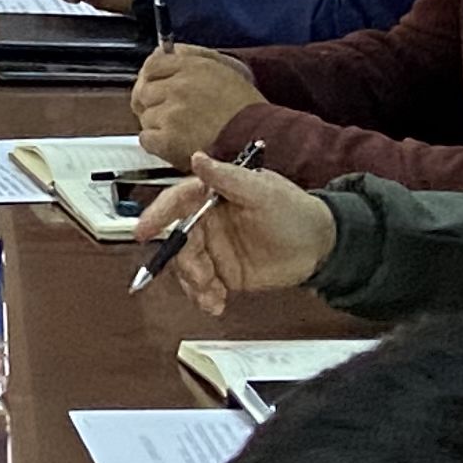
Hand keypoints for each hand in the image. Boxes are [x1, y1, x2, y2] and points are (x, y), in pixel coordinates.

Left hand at [134, 44, 265, 165]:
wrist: (258, 141)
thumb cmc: (247, 109)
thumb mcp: (226, 69)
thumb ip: (193, 56)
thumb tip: (163, 50)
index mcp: (192, 67)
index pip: (153, 64)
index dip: (151, 76)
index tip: (156, 86)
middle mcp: (178, 87)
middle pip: (143, 91)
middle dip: (152, 102)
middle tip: (167, 113)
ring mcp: (171, 114)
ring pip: (145, 116)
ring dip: (157, 124)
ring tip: (181, 130)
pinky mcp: (168, 140)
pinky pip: (146, 138)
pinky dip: (156, 143)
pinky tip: (175, 143)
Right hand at [150, 154, 338, 315]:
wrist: (320, 246)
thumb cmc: (294, 210)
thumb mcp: (261, 190)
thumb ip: (226, 177)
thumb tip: (197, 158)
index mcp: (210, 197)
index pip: (176, 203)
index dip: (157, 215)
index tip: (142, 231)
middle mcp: (207, 222)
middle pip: (179, 242)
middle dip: (185, 262)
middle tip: (201, 276)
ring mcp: (214, 250)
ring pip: (187, 268)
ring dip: (194, 284)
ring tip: (212, 295)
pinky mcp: (223, 273)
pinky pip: (203, 287)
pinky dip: (204, 297)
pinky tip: (217, 304)